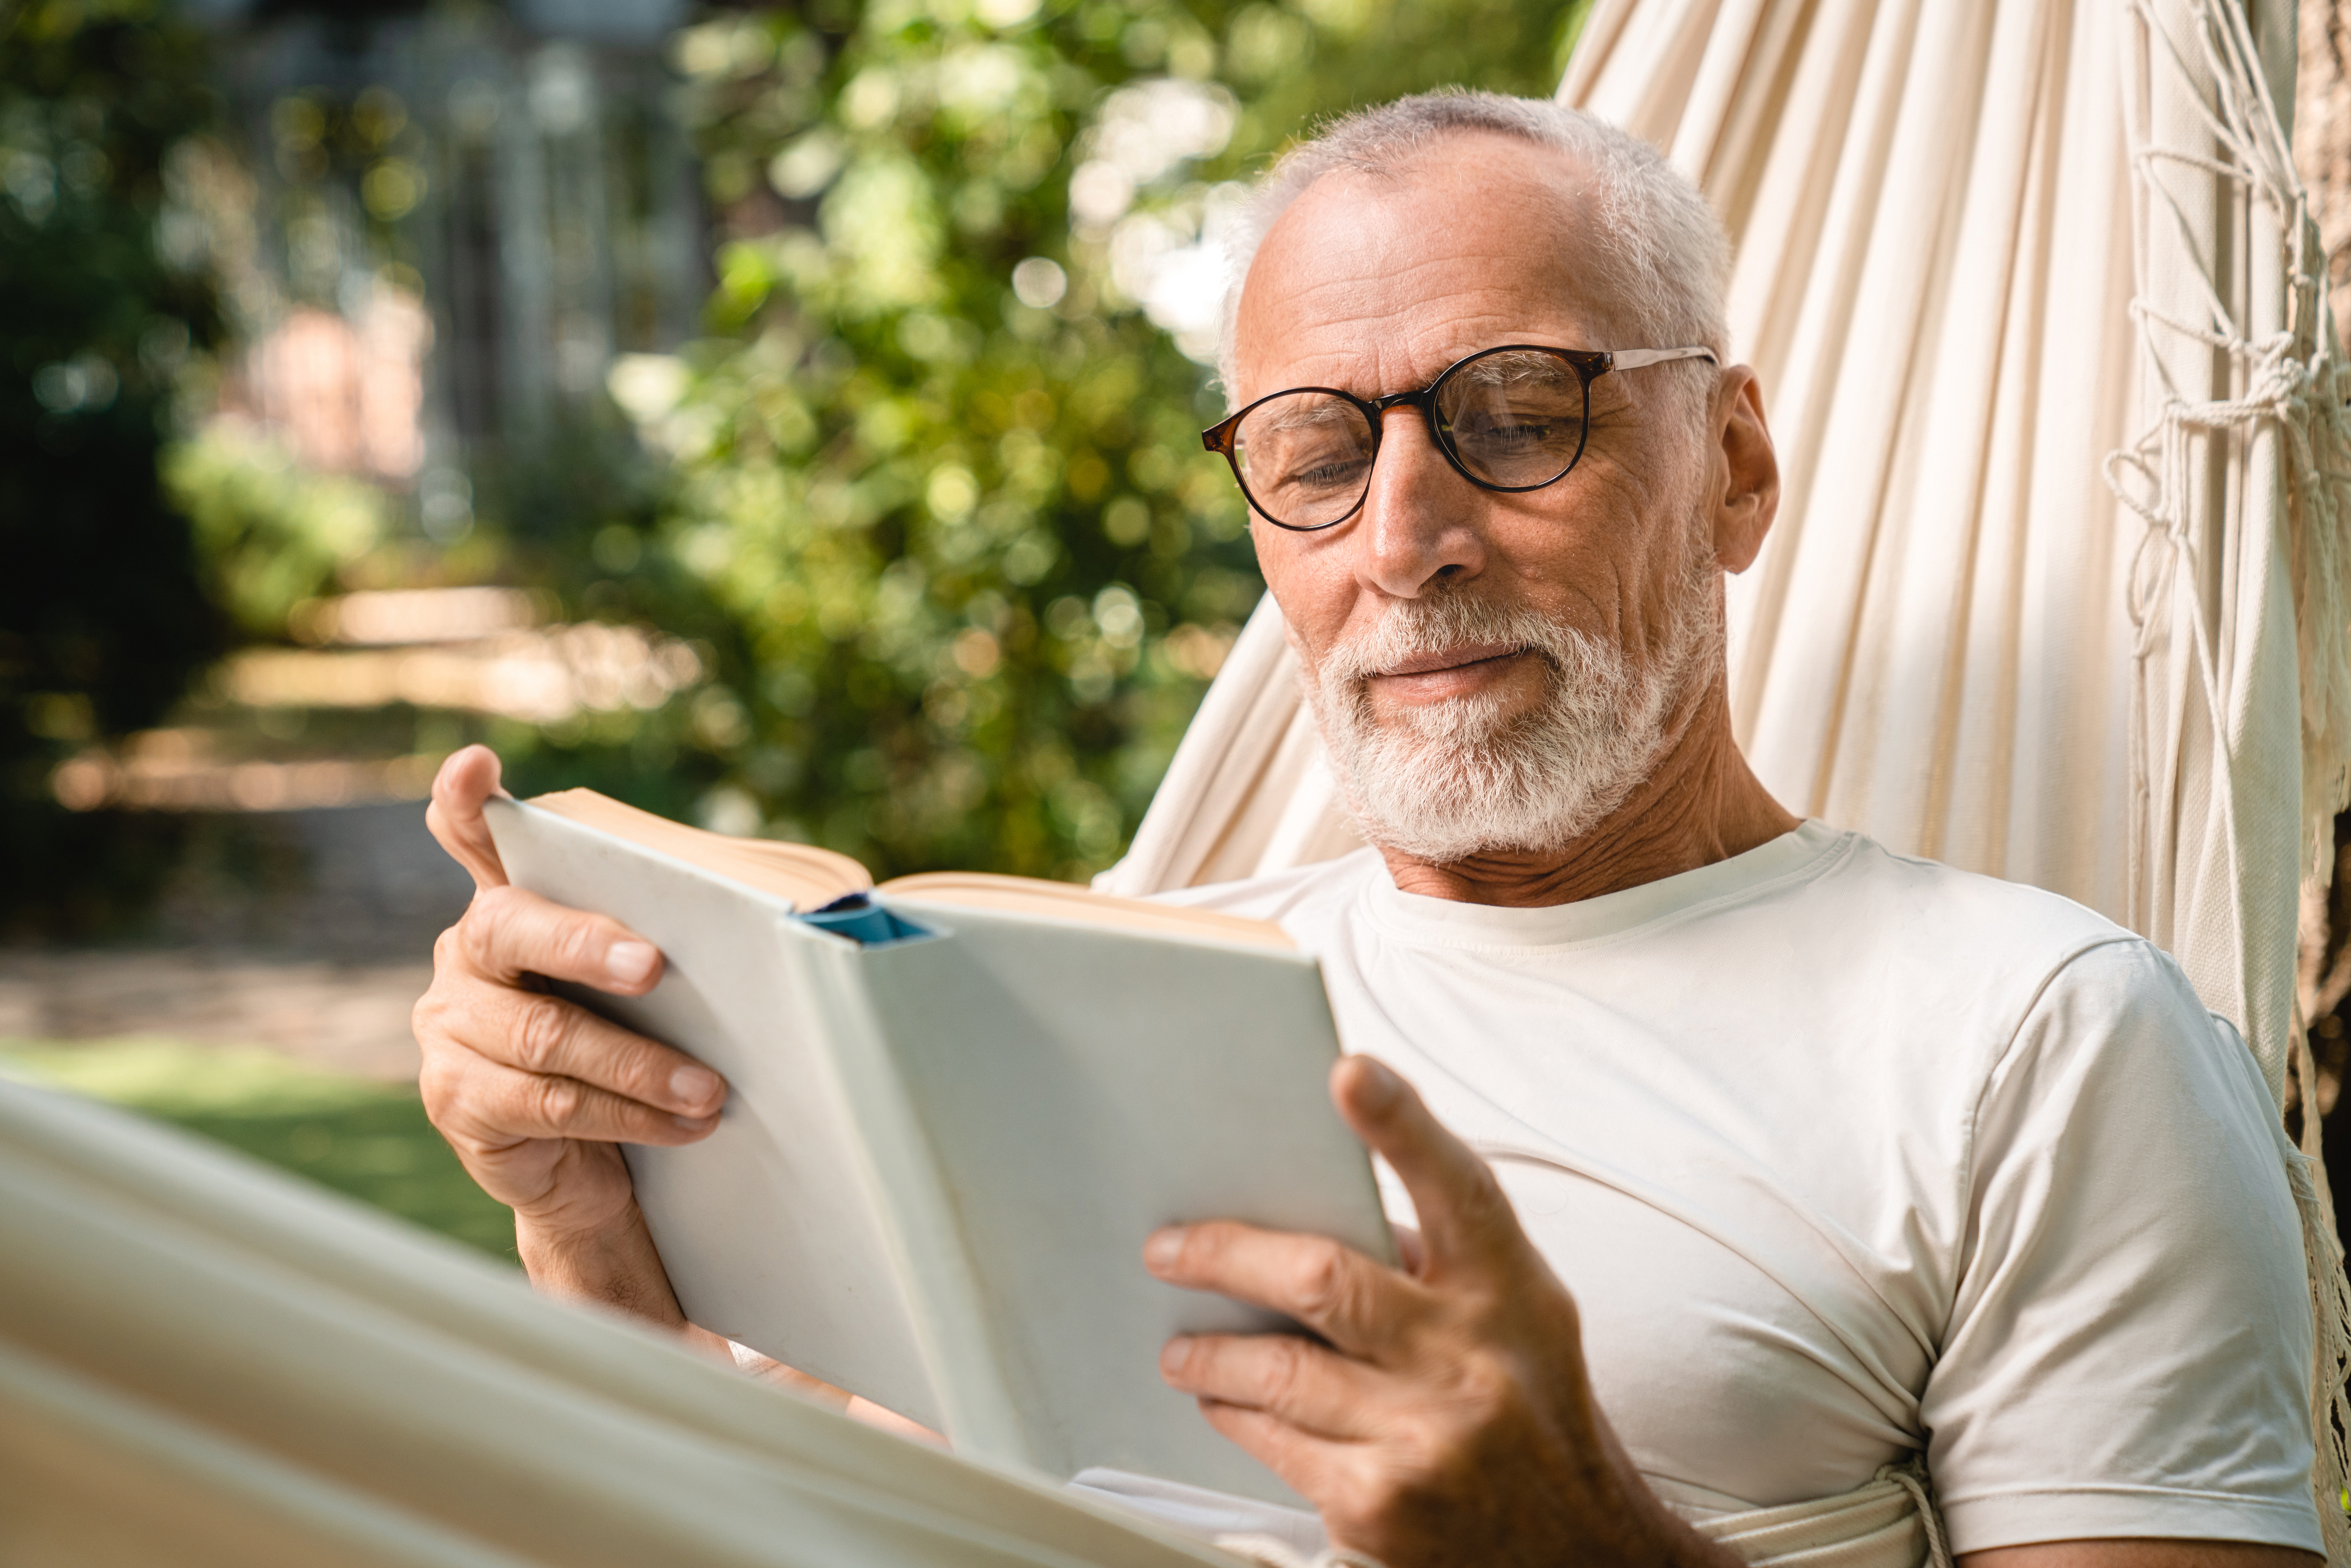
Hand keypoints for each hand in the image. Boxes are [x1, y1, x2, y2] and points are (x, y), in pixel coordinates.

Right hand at [414, 745, 726, 1320]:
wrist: (601, 1165)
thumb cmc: (641, 1044)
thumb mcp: (654, 982)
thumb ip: (676, 927)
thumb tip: (812, 901)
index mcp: (509, 903)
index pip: (472, 838)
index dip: (467, 803)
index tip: (479, 766)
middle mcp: (464, 956)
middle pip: (509, 928)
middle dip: (585, 944)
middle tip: (654, 966)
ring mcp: (451, 1029)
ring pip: (546, 1036)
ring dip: (639, 1064)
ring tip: (710, 1089)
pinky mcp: (459, 1100)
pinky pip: (550, 1105)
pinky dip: (628, 1114)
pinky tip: (685, 1123)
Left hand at [1145, 1055, 1732, 1567]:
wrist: (1580, 1552)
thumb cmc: (1527, 1408)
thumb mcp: (1513, 1317)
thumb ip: (1433, 1260)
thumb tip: (1306, 1207)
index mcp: (1508, 1291)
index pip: (1455, 1189)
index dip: (1401, 1124)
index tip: (1349, 1072)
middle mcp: (1469, 1359)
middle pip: (1323, 1280)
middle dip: (1226, 1255)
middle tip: (1169, 1248)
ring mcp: (1424, 1437)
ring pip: (1276, 1371)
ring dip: (1209, 1354)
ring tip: (1182, 1347)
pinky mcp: (1380, 1506)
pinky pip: (1275, 1442)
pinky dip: (1236, 1416)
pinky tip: (1224, 1404)